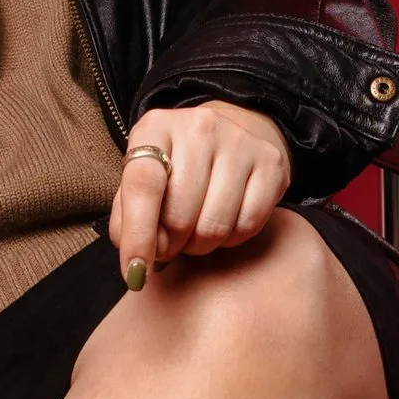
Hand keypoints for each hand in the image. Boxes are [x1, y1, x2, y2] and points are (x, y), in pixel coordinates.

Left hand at [111, 100, 291, 281]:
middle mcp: (200, 126)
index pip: (143, 184)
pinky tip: (223, 226)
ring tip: (194, 233)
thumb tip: (135, 263)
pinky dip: (232, 239)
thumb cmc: (173, 168)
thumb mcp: (139, 180)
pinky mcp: (271, 162)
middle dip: (170, 245)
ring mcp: (240, 142)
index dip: (138, 234)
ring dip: (199, 245)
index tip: (136, 271)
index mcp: (156, 127)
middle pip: (180, 214)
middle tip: (169, 244)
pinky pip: (248, 224)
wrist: (226, 139)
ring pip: (214, 225)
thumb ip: (127, 218)